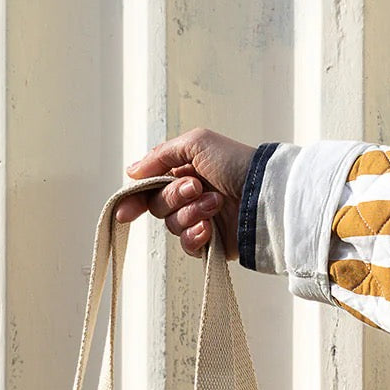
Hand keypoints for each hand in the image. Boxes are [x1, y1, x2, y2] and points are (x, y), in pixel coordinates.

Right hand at [115, 128, 255, 258]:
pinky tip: (210, 228)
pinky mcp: (210, 242)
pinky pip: (188, 245)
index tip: (126, 211)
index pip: (149, 187)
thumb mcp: (196, 143)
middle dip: (174, 197)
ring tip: (216, 203)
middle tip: (196, 187)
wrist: (263, 193)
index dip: (135, 200)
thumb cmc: (236, 163)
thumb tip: (132, 171)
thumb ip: (160, 155)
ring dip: (191, 213)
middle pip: (158, 206)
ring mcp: (199, 219)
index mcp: (183, 171)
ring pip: (172, 226)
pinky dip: (196, 236)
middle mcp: (189, 195)